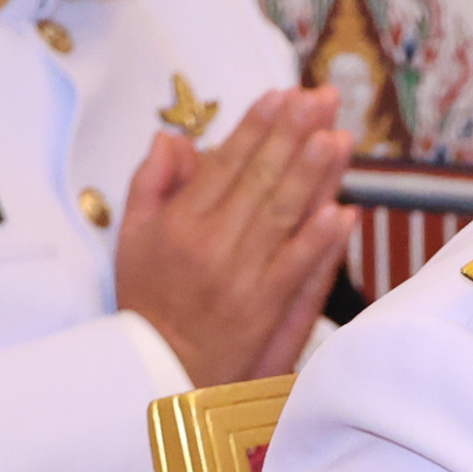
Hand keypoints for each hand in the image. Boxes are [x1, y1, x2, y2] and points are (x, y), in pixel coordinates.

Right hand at [110, 86, 348, 386]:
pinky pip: (295, 270)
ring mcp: (240, 278)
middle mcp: (210, 245)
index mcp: (179, 223)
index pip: (224, 164)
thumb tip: (174, 138)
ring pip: (282, 217)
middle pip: (259, 181)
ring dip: (313, 176)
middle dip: (293, 135)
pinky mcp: (264, 311)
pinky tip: (341, 212)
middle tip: (322, 100)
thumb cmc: (148, 304)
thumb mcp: (131, 239)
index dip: (256, 127)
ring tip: (337, 139)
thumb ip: (151, 183)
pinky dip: (318, 242)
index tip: (283, 96)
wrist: (157, 375)